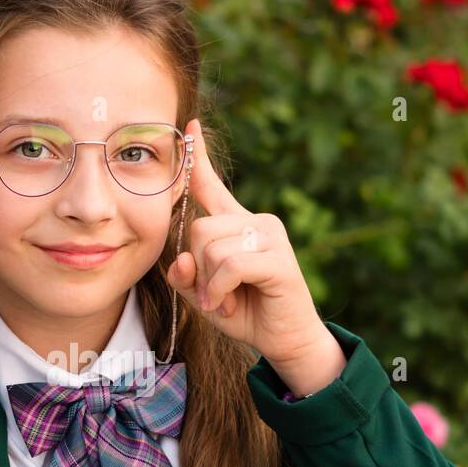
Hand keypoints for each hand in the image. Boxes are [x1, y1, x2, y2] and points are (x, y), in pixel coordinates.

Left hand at [166, 118, 345, 393]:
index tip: (190, 126)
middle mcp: (256, 222)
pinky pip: (230, 265)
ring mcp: (270, 236)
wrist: (285, 340)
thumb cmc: (246, 313)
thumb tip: (182, 260)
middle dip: (198, 268)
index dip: (199, 159)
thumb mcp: (204, 295)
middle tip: (215, 294)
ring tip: (226, 300)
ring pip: (211, 247)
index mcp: (237, 225)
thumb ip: (186, 276)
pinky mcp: (278, 258)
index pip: (212, 187)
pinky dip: (220, 290)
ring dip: (210, 285)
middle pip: (198, 228)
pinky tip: (229, 304)